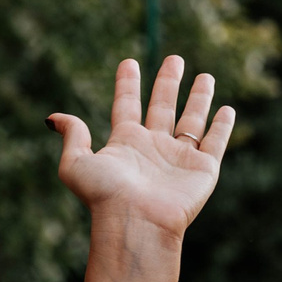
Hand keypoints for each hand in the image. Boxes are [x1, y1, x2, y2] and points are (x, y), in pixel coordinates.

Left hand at [48, 56, 235, 251]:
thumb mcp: (76, 164)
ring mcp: (179, 158)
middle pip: (162, 106)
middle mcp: (153, 147)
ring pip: (192, 120)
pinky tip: (228, 110)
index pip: (127, 105)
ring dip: (199, 98)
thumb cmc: (105, 196)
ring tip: (206, 76)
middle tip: (174, 58)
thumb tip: (54, 118)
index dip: (127, 84)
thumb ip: (73, 136)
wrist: (137, 223)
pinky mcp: (203, 169)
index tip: (129, 62)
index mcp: (125, 142)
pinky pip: (215, 142)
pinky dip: (222, 126)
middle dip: (168, 82)